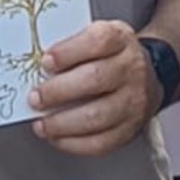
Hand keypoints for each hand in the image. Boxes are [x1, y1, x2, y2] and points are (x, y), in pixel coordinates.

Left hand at [29, 20, 156, 156]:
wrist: (144, 77)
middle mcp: (131, 69)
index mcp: (120, 39)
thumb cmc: (111, 56)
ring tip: (42, 123)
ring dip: (62, 122)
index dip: (69, 52)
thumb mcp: (96, 36)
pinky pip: (101, 142)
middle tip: (35, 98)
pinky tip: (57, 137)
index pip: (98, 41)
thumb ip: (70, 46)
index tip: (46, 62)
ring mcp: (134, 101)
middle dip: (58, 91)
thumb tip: (35, 65)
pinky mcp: (130, 129)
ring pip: (97, 116)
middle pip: (95, 78)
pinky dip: (73, 143)